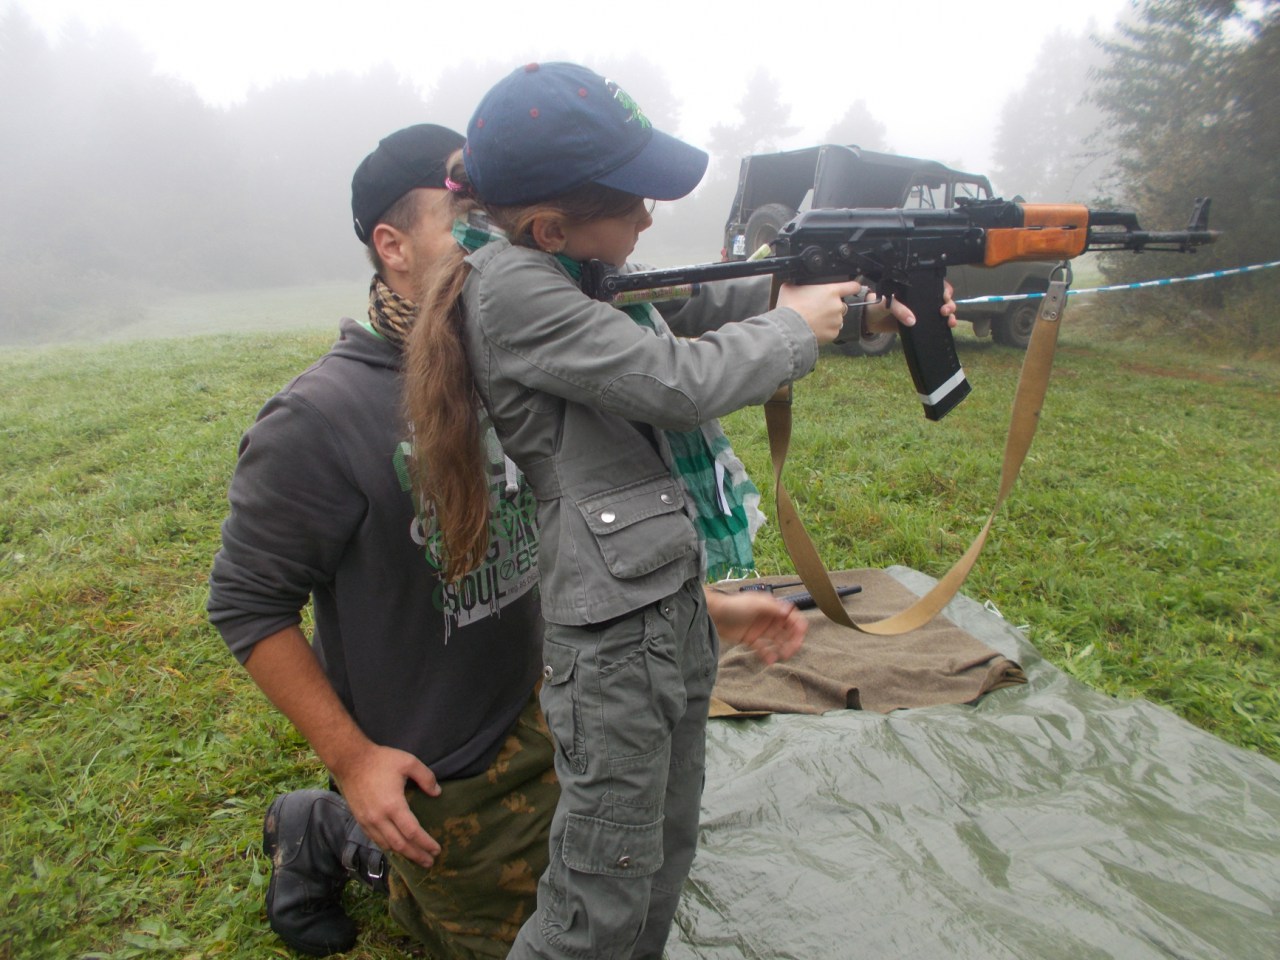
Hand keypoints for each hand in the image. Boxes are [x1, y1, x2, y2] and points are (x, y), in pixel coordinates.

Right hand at [331, 744, 442, 867]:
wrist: (350, 760)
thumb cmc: (380, 760)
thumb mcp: (408, 762)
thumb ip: (426, 777)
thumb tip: (437, 793)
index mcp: (393, 805)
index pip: (412, 832)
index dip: (426, 843)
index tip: (437, 850)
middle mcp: (379, 818)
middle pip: (401, 845)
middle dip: (417, 855)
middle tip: (430, 862)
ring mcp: (368, 821)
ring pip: (387, 845)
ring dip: (403, 854)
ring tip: (416, 858)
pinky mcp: (360, 820)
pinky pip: (376, 840)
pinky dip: (389, 848)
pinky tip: (397, 848)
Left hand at [705, 588, 806, 665]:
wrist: (714, 614)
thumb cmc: (734, 605)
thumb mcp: (755, 604)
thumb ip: (773, 608)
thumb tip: (788, 611)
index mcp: (772, 608)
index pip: (791, 617)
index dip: (798, 626)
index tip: (800, 637)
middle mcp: (769, 619)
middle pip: (788, 630)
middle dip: (792, 640)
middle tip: (791, 651)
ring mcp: (761, 630)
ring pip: (778, 641)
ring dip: (782, 648)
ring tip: (782, 656)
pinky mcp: (752, 639)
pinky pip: (764, 649)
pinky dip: (768, 654)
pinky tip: (770, 660)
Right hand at [777, 279, 863, 343]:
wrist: (788, 328)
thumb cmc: (789, 307)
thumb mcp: (790, 288)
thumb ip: (799, 284)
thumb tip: (795, 283)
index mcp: (831, 291)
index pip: (852, 286)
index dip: (853, 287)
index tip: (853, 288)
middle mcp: (837, 305)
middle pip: (842, 305)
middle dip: (832, 307)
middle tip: (818, 310)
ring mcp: (837, 321)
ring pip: (837, 319)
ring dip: (829, 319)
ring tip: (814, 321)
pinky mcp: (833, 334)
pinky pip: (832, 331)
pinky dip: (826, 331)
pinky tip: (815, 329)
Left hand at [865, 279, 958, 332]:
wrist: (869, 321)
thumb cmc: (878, 305)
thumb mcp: (887, 302)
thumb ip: (898, 309)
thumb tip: (912, 321)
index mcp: (915, 289)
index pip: (935, 285)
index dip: (944, 289)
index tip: (945, 295)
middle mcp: (921, 299)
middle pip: (942, 299)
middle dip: (949, 303)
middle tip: (944, 310)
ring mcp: (922, 311)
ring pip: (942, 311)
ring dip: (950, 315)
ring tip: (949, 321)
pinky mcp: (920, 324)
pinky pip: (935, 323)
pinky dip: (944, 324)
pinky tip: (948, 327)